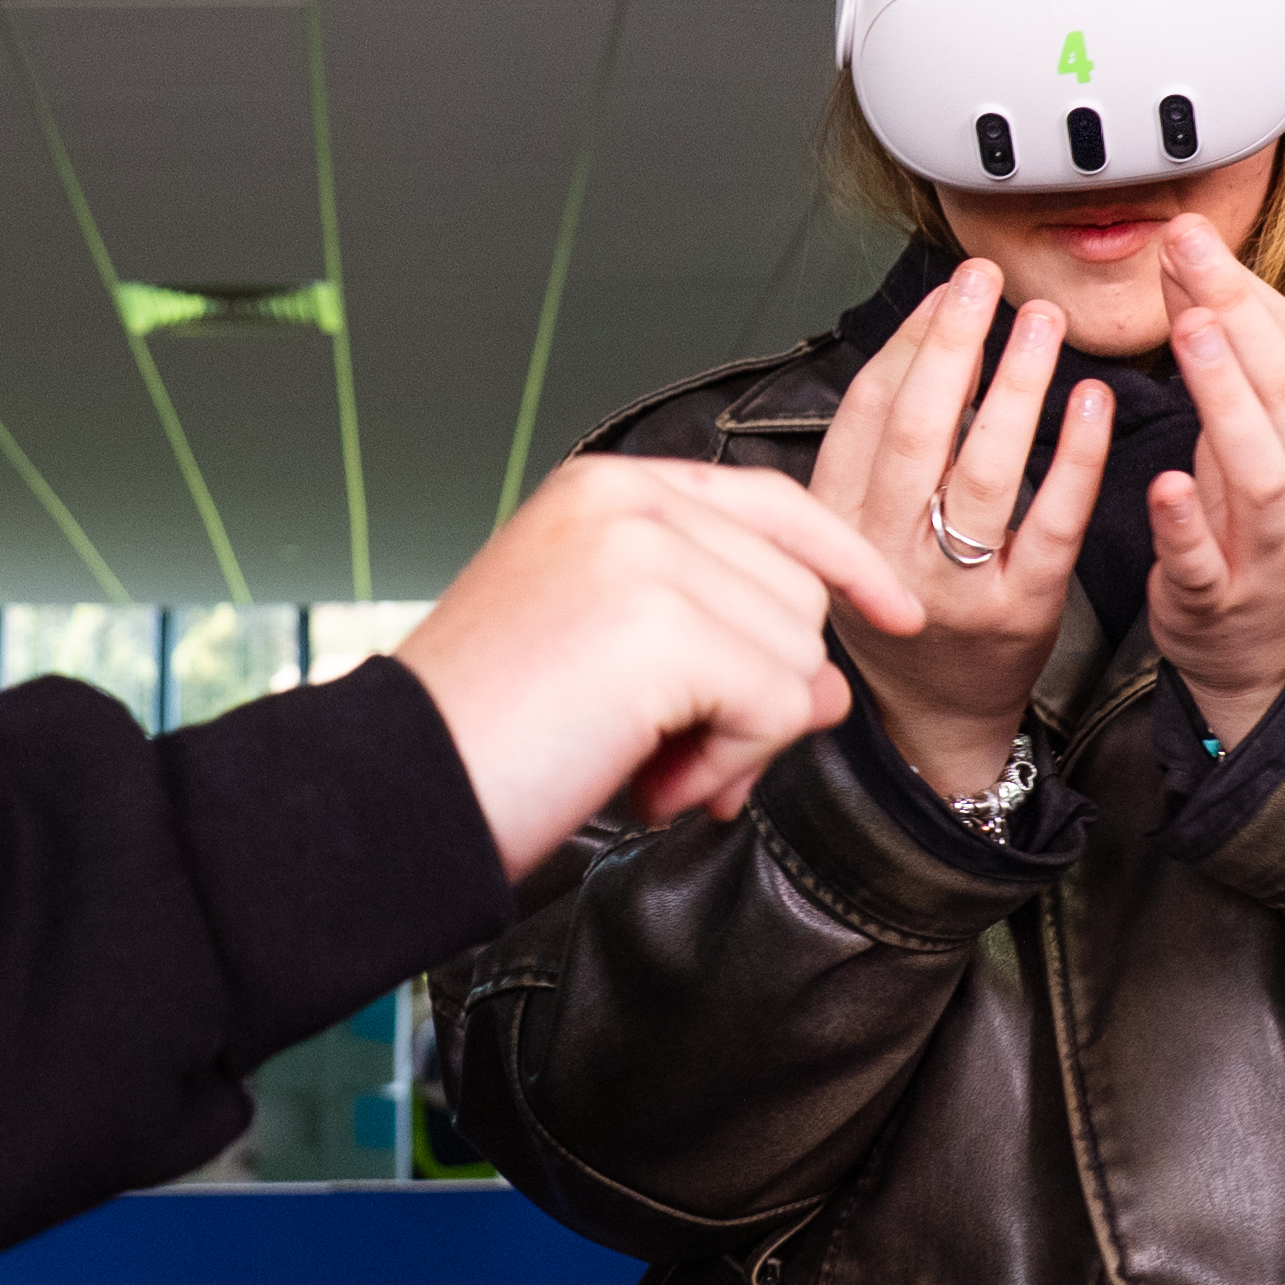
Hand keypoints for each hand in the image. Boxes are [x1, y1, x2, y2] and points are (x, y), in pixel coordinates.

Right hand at [403, 457, 925, 875]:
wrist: (393, 795)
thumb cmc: (486, 735)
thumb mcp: (606, 650)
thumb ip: (714, 630)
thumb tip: (827, 684)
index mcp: (604, 488)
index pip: (770, 504)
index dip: (840, 560)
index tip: (891, 610)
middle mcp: (626, 501)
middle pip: (796, 593)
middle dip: (762, 696)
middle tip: (678, 761)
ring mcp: (643, 554)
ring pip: (796, 652)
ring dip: (740, 741)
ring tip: (647, 768)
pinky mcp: (659, 623)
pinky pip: (775, 703)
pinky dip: (729, 765)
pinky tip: (652, 783)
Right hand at [804, 257, 1111, 798]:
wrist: (933, 719)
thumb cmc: (901, 605)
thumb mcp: (856, 531)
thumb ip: (880, 449)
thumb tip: (931, 337)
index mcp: (835, 523)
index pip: (866, 412)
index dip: (907, 343)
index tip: (945, 291)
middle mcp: (884, 553)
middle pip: (915, 429)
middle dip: (952, 344)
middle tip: (984, 281)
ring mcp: (951, 586)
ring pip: (981, 469)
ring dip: (1015, 384)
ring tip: (1042, 322)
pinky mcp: (1018, 613)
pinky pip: (1050, 521)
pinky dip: (1074, 455)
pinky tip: (1092, 403)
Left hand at [1145, 216, 1284, 749]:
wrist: (1270, 661)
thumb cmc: (1260, 528)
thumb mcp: (1260, 441)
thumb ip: (1229, 362)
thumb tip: (1189, 264)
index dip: (1247, 292)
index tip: (1194, 236)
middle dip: (1235, 316)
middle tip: (1188, 251)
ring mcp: (1279, 554)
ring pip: (1260, 470)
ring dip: (1224, 398)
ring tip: (1188, 334)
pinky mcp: (1224, 601)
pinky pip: (1207, 560)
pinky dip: (1186, 522)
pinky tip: (1161, 484)